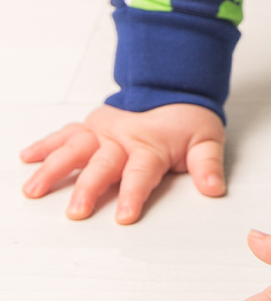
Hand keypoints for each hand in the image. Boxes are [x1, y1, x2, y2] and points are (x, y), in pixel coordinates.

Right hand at [20, 102, 225, 223]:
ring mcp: (103, 132)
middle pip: (103, 166)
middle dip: (89, 189)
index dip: (134, 194)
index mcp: (150, 145)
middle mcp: (122, 139)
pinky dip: (44, 145)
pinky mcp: (91, 127)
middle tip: (77, 212)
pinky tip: (27, 158)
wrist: (174, 84)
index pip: (141, 173)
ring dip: (53, 169)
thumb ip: (207, 165)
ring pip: (74, 150)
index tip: (125, 216)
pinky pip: (65, 135)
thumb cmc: (187, 117)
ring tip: (34, 190)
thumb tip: (214, 187)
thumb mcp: (207, 138)